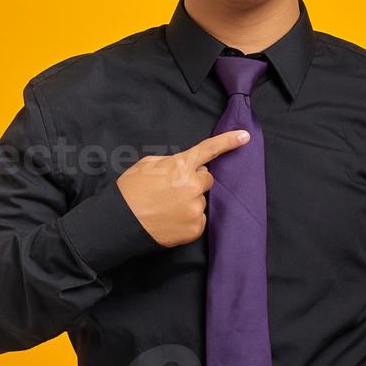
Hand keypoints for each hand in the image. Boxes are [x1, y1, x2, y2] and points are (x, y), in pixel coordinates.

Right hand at [116, 130, 249, 246]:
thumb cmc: (130, 190)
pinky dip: (188, 219)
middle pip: (206, 179)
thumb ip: (171, 163)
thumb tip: (182, 169)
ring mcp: (195, 208)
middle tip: (173, 190)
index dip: (228, 141)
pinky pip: (199, 219)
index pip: (209, 149)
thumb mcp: (147, 165)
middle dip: (194, 181)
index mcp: (180, 166)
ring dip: (189, 201)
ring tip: (166, 208)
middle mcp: (192, 186)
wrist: (121, 222)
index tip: (245, 136)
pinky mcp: (195, 228)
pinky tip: (171, 220)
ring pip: (200, 200)